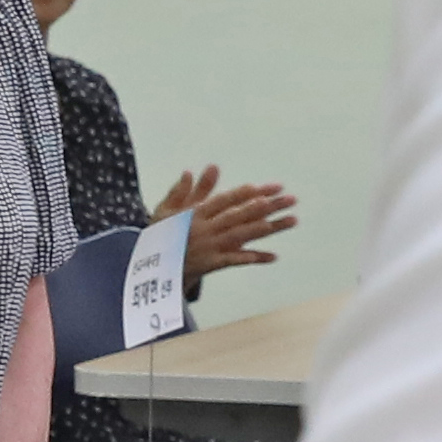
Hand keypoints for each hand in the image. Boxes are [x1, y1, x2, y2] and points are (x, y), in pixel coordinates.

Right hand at [152, 163, 299, 282]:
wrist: (149, 270)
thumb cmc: (159, 237)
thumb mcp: (165, 211)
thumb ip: (182, 192)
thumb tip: (192, 170)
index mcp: (196, 213)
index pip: (226, 200)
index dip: (248, 193)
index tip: (270, 187)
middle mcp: (206, 228)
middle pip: (241, 215)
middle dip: (269, 206)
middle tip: (292, 199)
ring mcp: (211, 247)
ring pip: (244, 235)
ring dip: (270, 228)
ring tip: (292, 220)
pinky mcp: (213, 264)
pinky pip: (237, 260)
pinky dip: (255, 258)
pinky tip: (274, 256)